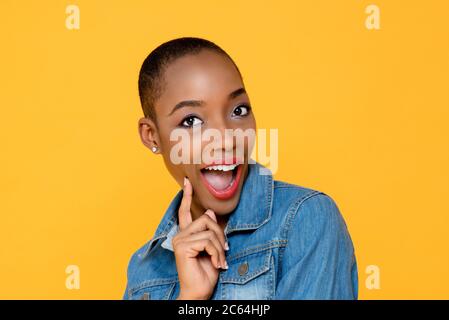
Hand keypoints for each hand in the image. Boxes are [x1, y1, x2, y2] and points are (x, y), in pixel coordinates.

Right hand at [173, 177, 228, 299]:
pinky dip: (217, 253)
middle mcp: (180, 235)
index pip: (185, 211)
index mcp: (186, 234)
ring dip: (220, 247)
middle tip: (224, 250)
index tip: (187, 181)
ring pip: (209, 231)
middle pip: (206, 219)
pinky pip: (208, 241)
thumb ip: (210, 231)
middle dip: (220, 234)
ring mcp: (180, 240)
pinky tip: (217, 264)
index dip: (187, 196)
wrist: (200, 291)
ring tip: (220, 261)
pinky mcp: (182, 247)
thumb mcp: (214, 247)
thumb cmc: (206, 272)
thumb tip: (208, 212)